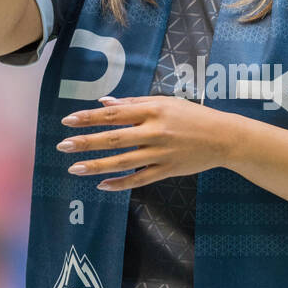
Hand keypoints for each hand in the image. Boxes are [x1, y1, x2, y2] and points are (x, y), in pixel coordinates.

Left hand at [55, 94, 233, 189]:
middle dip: (86, 142)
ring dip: (97, 165)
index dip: (90, 117)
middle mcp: (155, 131)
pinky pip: (139, 179)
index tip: (67, 121)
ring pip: (123, 161)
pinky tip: (102, 185)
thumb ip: (134, 103)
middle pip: (114, 138)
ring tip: (74, 168)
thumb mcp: (165, 102)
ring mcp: (161, 153)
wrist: (224, 137)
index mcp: (153, 110)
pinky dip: (120, 183)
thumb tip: (104, 103)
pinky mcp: (167, 170)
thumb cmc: (192, 116)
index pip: (115, 114)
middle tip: (63, 145)